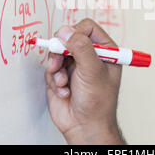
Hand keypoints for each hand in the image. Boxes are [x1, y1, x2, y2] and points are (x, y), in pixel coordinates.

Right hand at [44, 18, 124, 143]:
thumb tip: (67, 31)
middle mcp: (88, 55)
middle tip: (59, 59)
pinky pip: (50, 68)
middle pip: (68, 37)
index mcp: (104, 50)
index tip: (69, 42)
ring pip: (56, 52)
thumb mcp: (93, 70)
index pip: (88, 28)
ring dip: (56, 67)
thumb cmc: (98, 102)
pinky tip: (63, 91)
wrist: (84, 126)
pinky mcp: (61, 75)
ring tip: (62, 81)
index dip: (76, 31)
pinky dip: (54, 79)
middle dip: (61, 50)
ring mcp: (74, 65)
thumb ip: (81, 48)